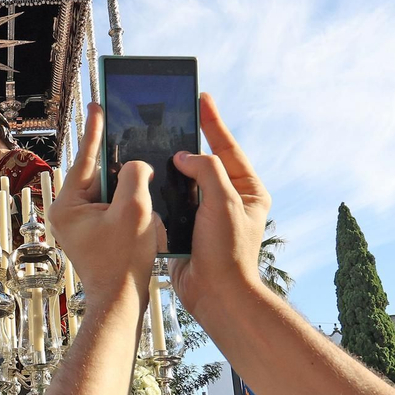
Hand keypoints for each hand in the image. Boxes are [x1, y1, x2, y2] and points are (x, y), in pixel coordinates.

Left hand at [46, 102, 161, 309]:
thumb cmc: (123, 260)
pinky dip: (126, 199)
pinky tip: (142, 193)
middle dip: (114, 158)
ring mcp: (78, 225)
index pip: (84, 160)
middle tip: (124, 129)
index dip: (94, 132)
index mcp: (67, 206)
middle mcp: (66, 213)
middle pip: (95, 175)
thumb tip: (137, 165)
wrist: (121, 300)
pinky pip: (109, 206)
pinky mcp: (91, 234)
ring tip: (140, 164)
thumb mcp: (134, 211)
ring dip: (123, 181)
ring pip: (104, 191)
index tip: (96, 106)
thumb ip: (135, 177)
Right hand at [166, 94, 272, 321]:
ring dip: (170, 168)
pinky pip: (172, 203)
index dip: (213, 122)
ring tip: (155, 144)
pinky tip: (147, 178)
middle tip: (174, 116)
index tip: (202, 98)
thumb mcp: (224, 201)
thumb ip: (207, 170)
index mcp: (248, 190)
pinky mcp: (188, 229)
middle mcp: (229, 200)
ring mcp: (208, 215)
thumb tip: (184, 156)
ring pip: (186, 182)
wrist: (216, 295)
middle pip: (206, 162)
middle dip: (190, 142)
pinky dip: (161, 191)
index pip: (228, 147)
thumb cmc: (228, 250)